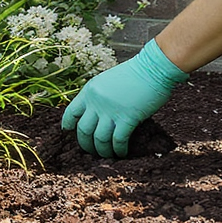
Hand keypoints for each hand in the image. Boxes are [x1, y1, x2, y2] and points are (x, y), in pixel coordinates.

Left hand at [61, 39, 187, 157]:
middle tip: (91, 151)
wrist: (153, 68)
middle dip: (86, 144)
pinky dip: (119, 149)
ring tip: (107, 155)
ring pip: (99, 138)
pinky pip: (118, 139)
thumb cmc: (134, 74)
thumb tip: (98, 116)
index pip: (71, 112)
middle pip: (83, 130)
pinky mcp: (128, 117)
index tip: (69, 132)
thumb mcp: (107, 81)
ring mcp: (111, 110)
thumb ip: (99, 97)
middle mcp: (96, 102)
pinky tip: (122, 153)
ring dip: (102, 150)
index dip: (68, 125)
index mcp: (89, 91)